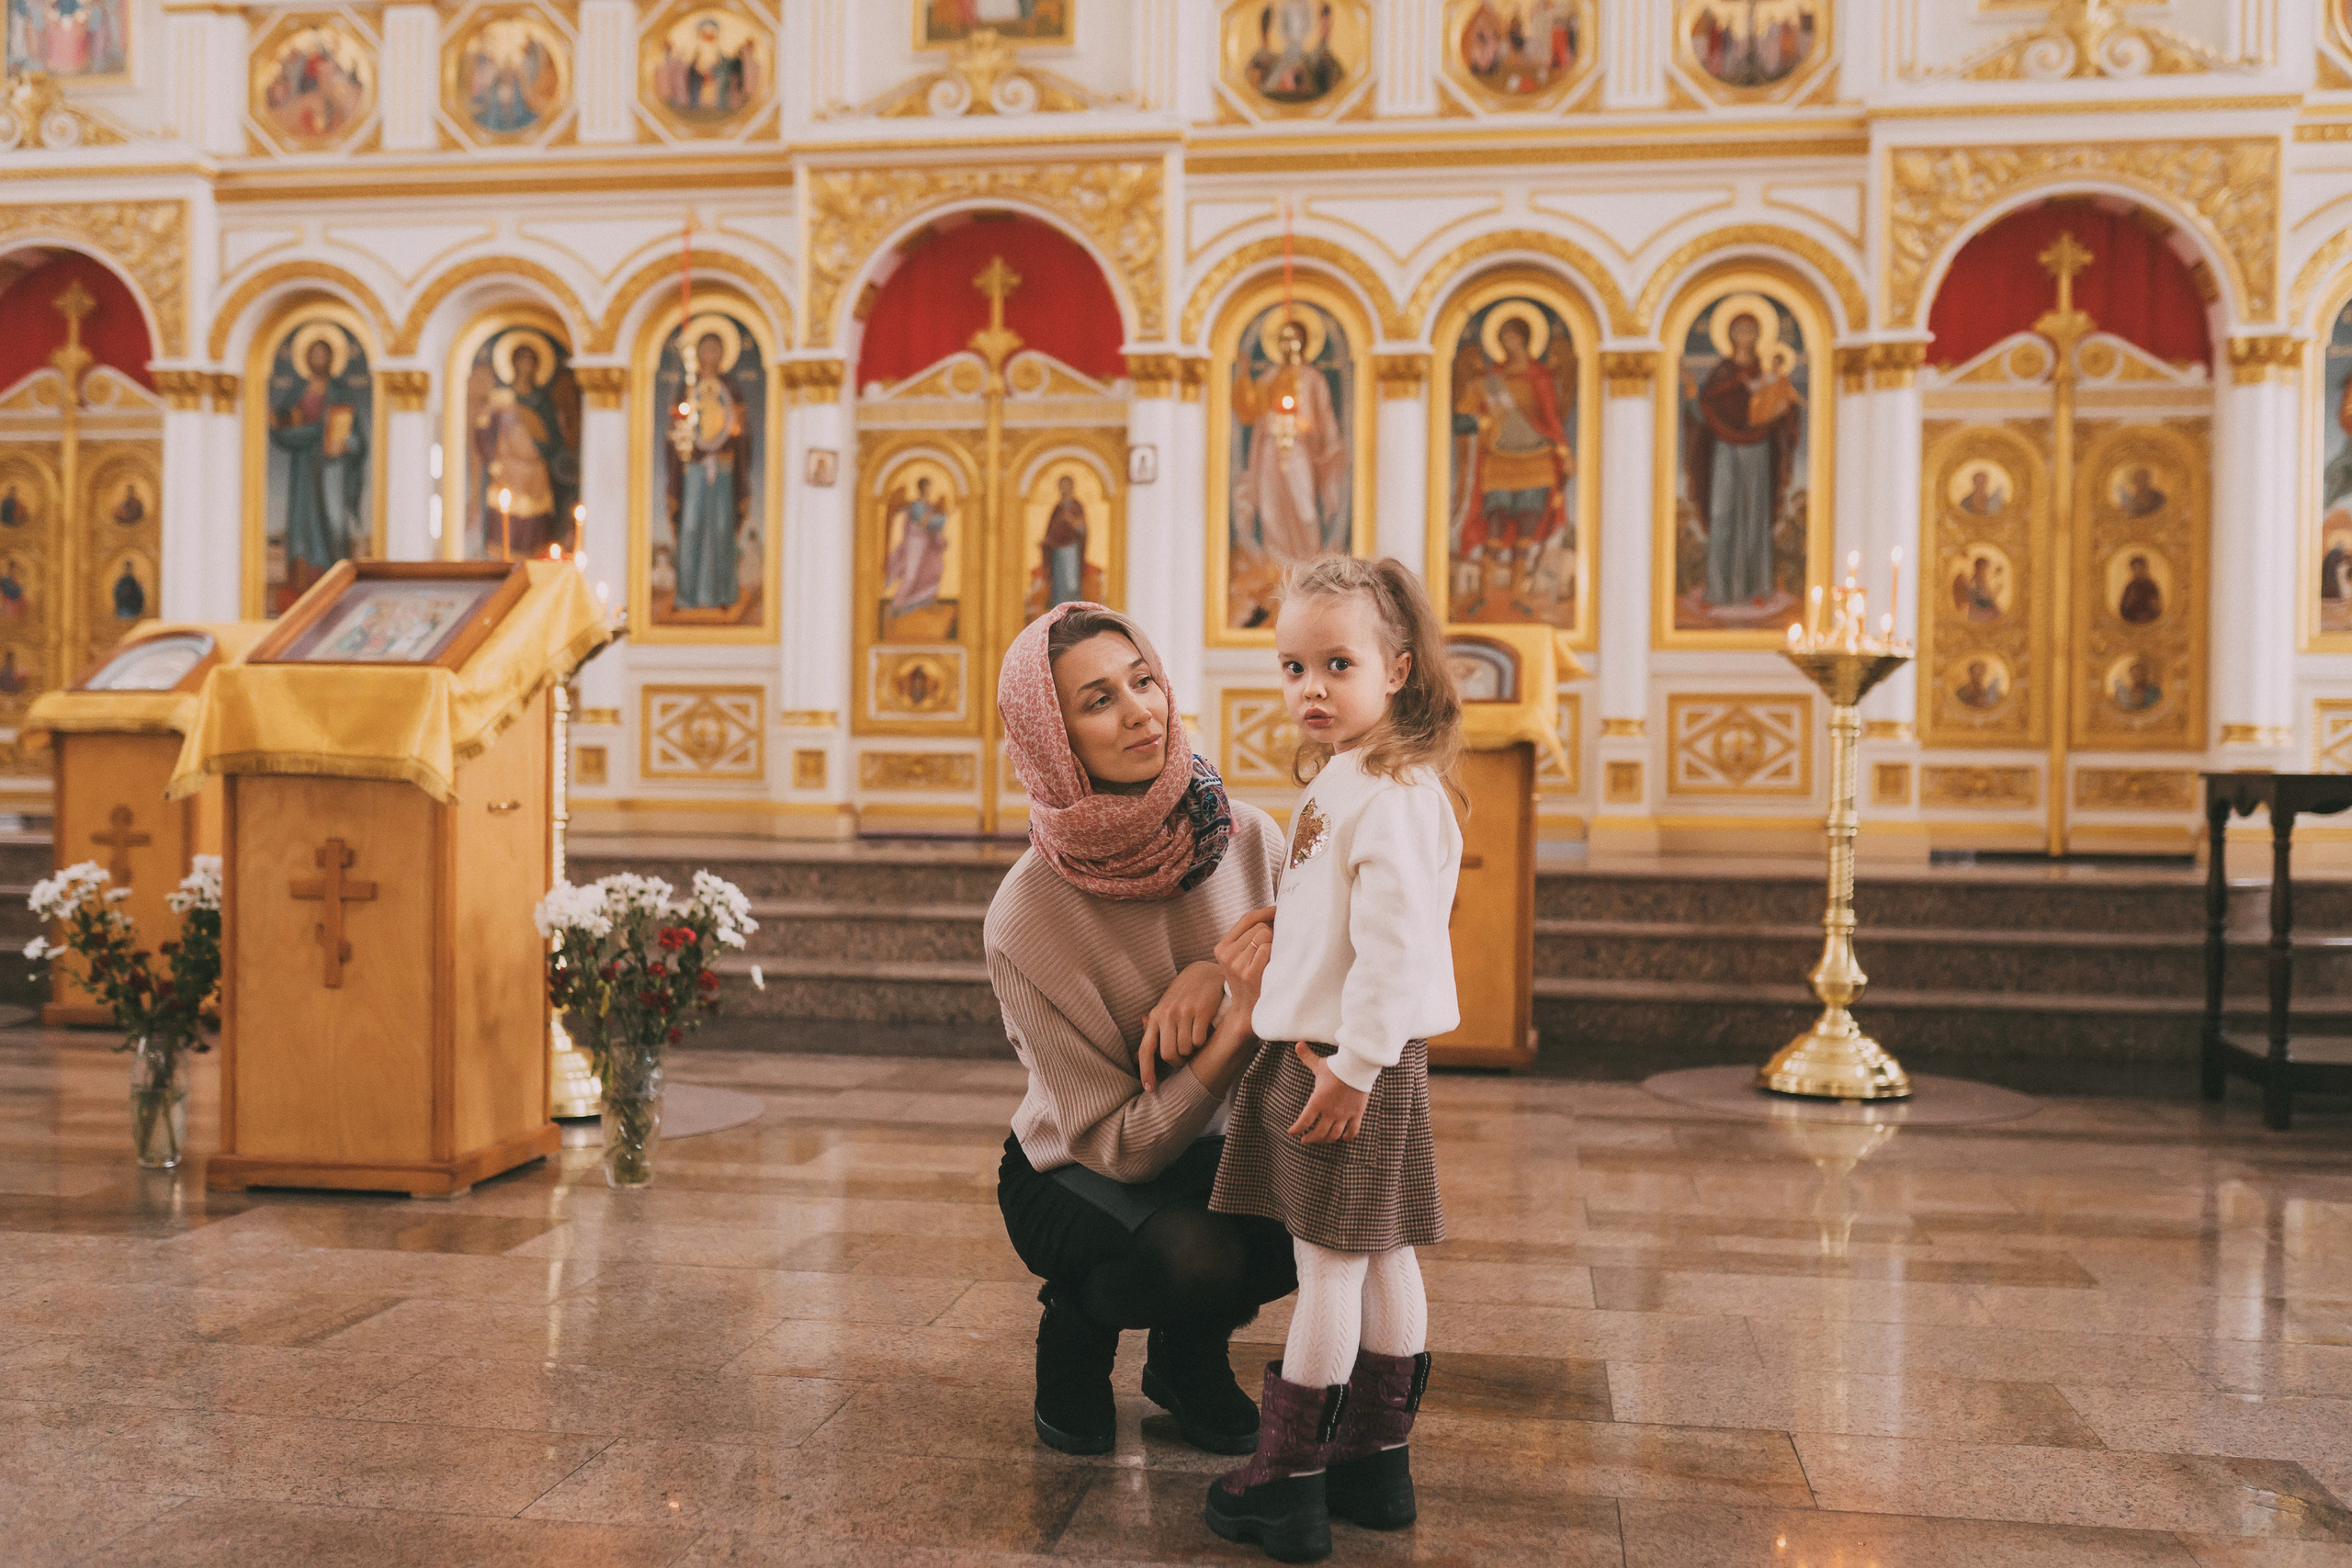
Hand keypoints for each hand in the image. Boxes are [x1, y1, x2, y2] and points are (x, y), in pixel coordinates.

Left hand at [1138, 961, 1224, 1091]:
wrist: (1204, 973)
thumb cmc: (1183, 996)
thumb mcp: (1164, 1010)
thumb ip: (1152, 1034)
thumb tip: (1135, 1059)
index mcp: (1155, 1016)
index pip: (1146, 1049)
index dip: (1146, 1071)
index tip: (1150, 1089)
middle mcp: (1167, 1014)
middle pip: (1168, 1054)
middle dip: (1177, 1062)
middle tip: (1185, 1058)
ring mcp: (1184, 1012)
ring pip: (1185, 1049)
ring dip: (1191, 1052)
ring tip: (1195, 1042)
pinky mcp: (1202, 1010)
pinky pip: (1199, 1040)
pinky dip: (1202, 1042)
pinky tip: (1204, 1032)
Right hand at [1214, 907, 1275, 1013]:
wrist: (1247, 1011)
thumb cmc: (1249, 981)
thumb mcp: (1239, 958)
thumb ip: (1249, 937)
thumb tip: (1273, 914)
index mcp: (1222, 948)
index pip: (1246, 919)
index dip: (1264, 912)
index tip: (1278, 911)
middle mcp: (1227, 954)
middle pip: (1259, 927)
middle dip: (1272, 932)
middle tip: (1277, 945)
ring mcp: (1237, 964)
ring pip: (1265, 935)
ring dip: (1275, 944)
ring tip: (1273, 958)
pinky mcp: (1250, 973)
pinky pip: (1268, 948)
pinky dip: (1275, 953)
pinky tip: (1273, 965)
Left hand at [1287, 1042, 1368, 1144]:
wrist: (1359, 1067)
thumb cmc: (1337, 1066)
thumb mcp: (1319, 1064)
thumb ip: (1307, 1057)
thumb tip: (1298, 1044)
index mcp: (1317, 1101)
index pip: (1303, 1122)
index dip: (1296, 1130)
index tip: (1292, 1133)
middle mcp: (1329, 1111)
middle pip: (1318, 1133)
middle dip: (1310, 1139)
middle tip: (1305, 1140)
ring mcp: (1344, 1115)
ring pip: (1333, 1135)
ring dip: (1326, 1140)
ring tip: (1322, 1140)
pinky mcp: (1356, 1114)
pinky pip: (1352, 1132)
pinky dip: (1347, 1137)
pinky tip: (1344, 1138)